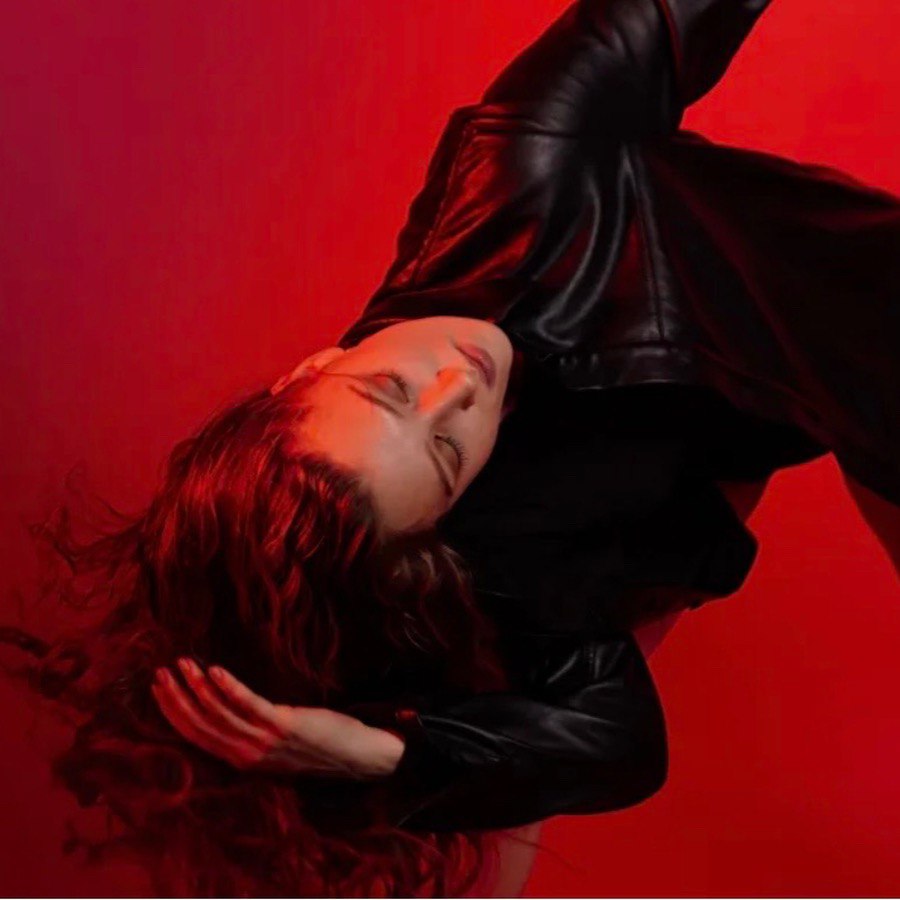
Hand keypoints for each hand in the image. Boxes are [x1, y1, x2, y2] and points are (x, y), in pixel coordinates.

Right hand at [151, 658, 404, 779]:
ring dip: (197, 687)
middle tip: (160, 673)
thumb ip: (250, 735)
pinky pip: (249, 705)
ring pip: (219, 713)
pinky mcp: (283, 724)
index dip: (174, 712)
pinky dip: (229, 688)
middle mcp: (247, 754)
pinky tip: (215, 670)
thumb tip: (229, 711)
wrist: (355, 757)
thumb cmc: (317, 747)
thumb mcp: (276, 748)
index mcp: (241, 759)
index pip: (197, 736)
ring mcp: (264, 740)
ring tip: (183, 664)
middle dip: (177, 698)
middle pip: (201, 724)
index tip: (157, 689)